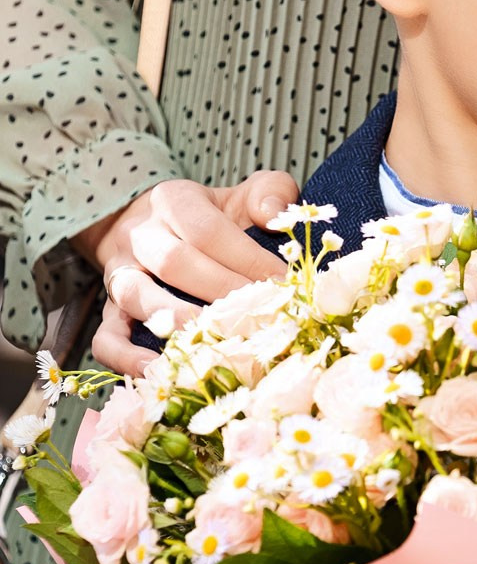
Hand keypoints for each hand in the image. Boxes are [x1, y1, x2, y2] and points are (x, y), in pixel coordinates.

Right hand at [71, 171, 299, 375]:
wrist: (150, 223)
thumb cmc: (211, 217)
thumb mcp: (242, 195)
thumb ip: (270, 193)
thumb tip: (274, 216)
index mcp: (174, 201)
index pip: (209, 231)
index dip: (248, 259)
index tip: (284, 283)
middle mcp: (141, 236)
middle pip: (174, 263)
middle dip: (222, 292)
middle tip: (261, 315)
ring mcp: (120, 274)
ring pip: (136, 296)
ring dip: (178, 322)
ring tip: (217, 341)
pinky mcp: (110, 310)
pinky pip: (105, 336)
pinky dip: (125, 357)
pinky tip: (158, 370)